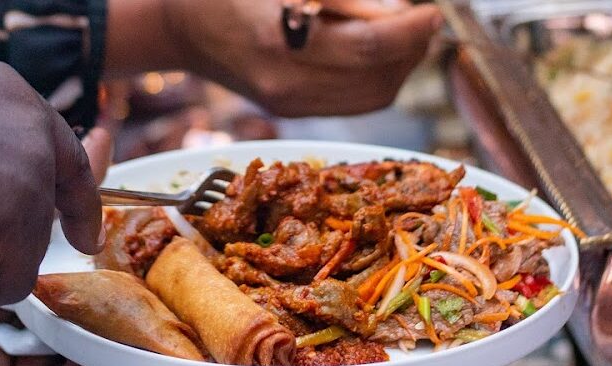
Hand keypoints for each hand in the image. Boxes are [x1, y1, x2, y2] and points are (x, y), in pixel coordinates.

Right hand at [0, 48, 102, 307]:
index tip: (85, 228)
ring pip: (23, 248)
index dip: (76, 191)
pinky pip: (6, 285)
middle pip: (46, 203)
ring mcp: (28, 190)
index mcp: (5, 94)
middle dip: (26, 229)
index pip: (62, 149)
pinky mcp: (16, 239)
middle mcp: (29, 137)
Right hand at [159, 0, 441, 116]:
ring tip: (405, 33)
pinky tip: (379, 52)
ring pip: (372, 97)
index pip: (367, 47)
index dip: (409, 30)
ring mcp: (288, 102)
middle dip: (411, 48)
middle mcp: (285, 82)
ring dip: (401, 66)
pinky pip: (354, 103)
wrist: (180, 25)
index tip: (431, 10)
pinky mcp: (291, 110)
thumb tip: (397, 11)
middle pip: (377, 79)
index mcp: (279, 40)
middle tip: (423, 17)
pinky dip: (379, 79)